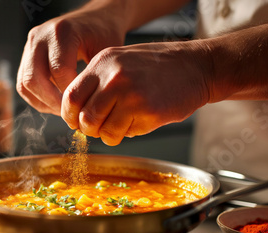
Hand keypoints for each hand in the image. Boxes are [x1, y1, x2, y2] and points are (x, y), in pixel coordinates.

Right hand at [16, 4, 126, 114]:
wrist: (94, 20)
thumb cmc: (103, 34)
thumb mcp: (107, 51)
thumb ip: (96, 75)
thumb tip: (88, 108)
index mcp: (61, 32)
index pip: (58, 71)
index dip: (69, 94)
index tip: (82, 107)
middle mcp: (40, 37)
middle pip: (34, 79)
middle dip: (52, 102)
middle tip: (70, 114)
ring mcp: (30, 46)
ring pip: (24, 84)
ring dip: (43, 102)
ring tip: (63, 110)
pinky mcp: (26, 55)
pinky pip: (23, 84)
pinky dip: (37, 98)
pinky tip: (55, 103)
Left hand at [61, 41, 211, 144]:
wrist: (197, 66)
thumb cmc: (157, 68)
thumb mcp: (120, 62)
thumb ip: (97, 84)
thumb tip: (76, 114)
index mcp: (102, 63)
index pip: (71, 97)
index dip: (71, 115)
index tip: (77, 121)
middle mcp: (113, 78)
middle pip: (84, 118)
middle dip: (90, 129)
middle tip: (101, 127)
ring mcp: (131, 95)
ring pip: (102, 131)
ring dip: (108, 135)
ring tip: (121, 125)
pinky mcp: (148, 112)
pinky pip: (123, 134)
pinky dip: (126, 134)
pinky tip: (138, 122)